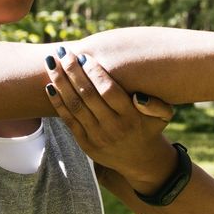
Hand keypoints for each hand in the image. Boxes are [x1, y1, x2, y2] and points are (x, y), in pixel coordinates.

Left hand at [44, 48, 175, 191]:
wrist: (140, 161)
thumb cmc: (149, 128)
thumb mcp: (163, 116)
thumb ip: (156, 104)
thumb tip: (137, 96)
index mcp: (131, 117)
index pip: (109, 91)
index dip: (94, 72)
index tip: (84, 56)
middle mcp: (113, 128)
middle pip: (87, 95)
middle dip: (72, 71)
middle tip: (63, 51)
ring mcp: (97, 137)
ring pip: (75, 106)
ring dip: (60, 82)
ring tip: (51, 62)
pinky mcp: (85, 144)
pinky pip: (68, 120)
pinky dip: (58, 103)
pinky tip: (49, 86)